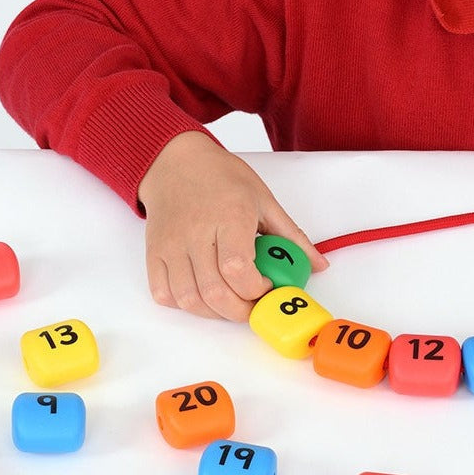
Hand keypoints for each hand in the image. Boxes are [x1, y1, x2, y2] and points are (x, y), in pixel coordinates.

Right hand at [138, 131, 327, 319]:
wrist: (174, 162)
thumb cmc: (220, 177)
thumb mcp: (264, 200)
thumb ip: (292, 237)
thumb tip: (318, 265)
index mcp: (229, 217)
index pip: (238, 270)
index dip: (256, 289)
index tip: (267, 286)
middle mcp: (196, 234)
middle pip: (215, 292)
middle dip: (240, 310)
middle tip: (253, 304)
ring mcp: (172, 246)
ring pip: (189, 299)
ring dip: (214, 312)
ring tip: (230, 301)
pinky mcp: (154, 253)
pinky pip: (164, 293)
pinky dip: (184, 304)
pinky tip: (202, 293)